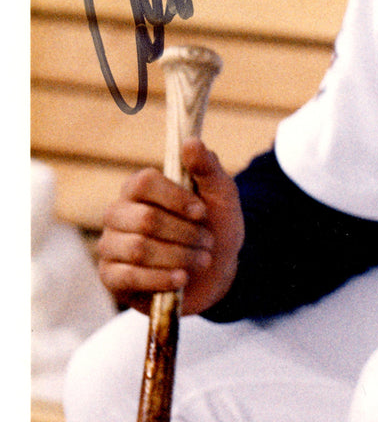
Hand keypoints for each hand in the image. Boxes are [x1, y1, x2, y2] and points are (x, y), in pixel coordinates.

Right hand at [95, 138, 243, 315]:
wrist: (218, 271)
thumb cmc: (215, 227)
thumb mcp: (221, 196)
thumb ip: (207, 168)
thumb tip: (191, 142)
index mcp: (139, 189)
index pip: (143, 182)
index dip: (176, 198)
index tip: (202, 213)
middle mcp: (118, 214)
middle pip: (145, 219)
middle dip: (186, 234)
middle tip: (208, 242)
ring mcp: (110, 245)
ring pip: (138, 249)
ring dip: (180, 256)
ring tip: (202, 260)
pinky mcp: (111, 276)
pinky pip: (128, 277)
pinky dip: (161, 279)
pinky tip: (181, 279)